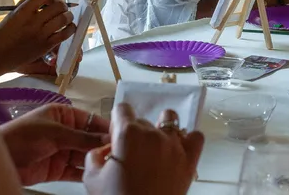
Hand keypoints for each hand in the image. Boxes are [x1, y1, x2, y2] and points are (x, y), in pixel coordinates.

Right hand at [0, 0, 74, 79]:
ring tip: (66, 17)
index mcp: (23, 11)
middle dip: (62, 5)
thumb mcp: (13, 14)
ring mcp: (40, 34)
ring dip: (68, 16)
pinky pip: (65, 34)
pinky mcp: (46, 46)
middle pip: (58, 6)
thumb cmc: (5, 33)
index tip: (48, 1)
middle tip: (61, 9)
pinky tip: (69, 27)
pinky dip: (71, 28)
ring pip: (64, 19)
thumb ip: (28, 5)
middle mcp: (33, 21)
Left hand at [0, 103, 109, 185]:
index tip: (122, 135)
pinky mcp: (57, 170)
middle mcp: (65, 132)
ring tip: (112, 166)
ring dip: (96, 161)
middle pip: (90, 139)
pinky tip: (98, 176)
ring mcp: (62, 151)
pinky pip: (76, 171)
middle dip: (103, 146)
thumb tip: (107, 139)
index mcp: (64, 115)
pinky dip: (86, 174)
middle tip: (120, 154)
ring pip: (85, 156)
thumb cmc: (22, 137)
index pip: (91, 120)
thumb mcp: (54, 133)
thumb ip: (81, 137)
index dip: (106, 128)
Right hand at [84, 105, 203, 194]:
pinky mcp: (190, 157)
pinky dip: (188, 139)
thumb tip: (104, 150)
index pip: (122, 109)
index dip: (117, 121)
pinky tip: (178, 149)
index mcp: (128, 134)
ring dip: (162, 127)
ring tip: (156, 145)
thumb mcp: (92, 178)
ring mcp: (174, 143)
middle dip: (136, 133)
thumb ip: (95, 156)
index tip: (116, 135)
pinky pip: (196, 136)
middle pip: (143, 120)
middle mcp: (153, 133)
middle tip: (132, 153)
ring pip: (170, 119)